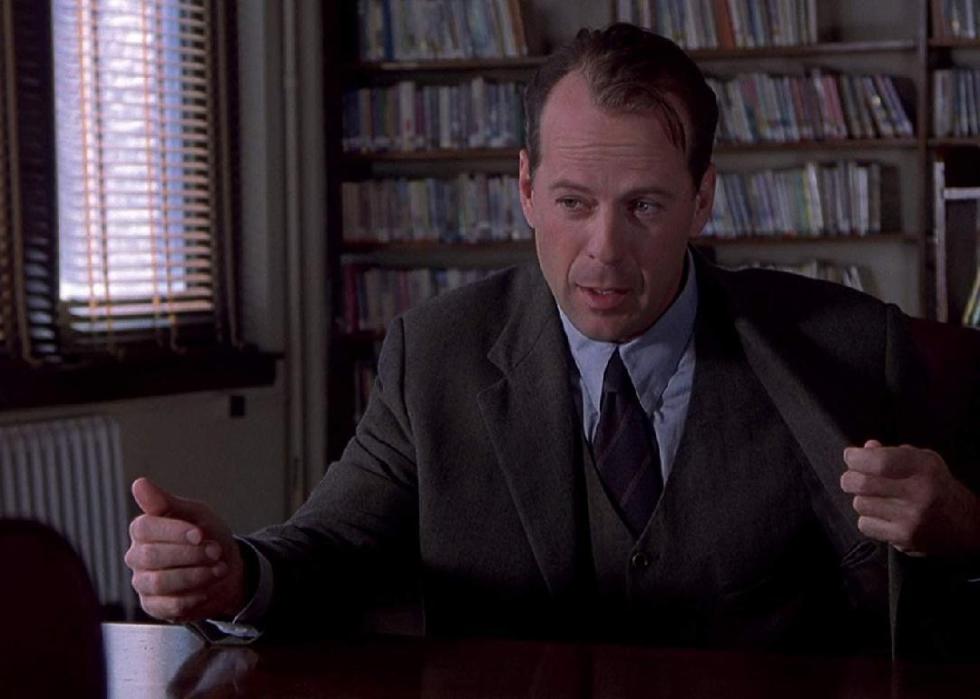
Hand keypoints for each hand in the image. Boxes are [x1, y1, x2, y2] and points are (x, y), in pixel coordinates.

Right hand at [125, 477, 246, 621]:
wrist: (226, 569)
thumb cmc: (207, 536)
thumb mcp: (195, 514)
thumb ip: (166, 502)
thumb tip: (139, 483)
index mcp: (144, 529)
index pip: (144, 528)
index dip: (173, 531)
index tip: (200, 534)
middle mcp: (137, 556)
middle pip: (150, 556)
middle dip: (190, 554)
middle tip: (215, 551)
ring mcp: (143, 583)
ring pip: (159, 582)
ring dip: (195, 575)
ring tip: (218, 569)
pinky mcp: (153, 606)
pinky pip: (168, 605)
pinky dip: (194, 596)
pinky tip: (207, 588)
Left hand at [841, 440, 979, 556]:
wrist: (966, 525)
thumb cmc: (938, 488)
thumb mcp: (923, 462)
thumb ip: (892, 453)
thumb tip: (865, 448)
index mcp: (924, 468)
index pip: (879, 461)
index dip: (856, 458)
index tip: (851, 456)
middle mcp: (919, 492)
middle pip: (861, 483)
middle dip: (850, 478)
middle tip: (853, 477)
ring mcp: (911, 518)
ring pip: (860, 504)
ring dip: (862, 499)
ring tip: (876, 498)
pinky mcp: (904, 538)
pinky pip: (865, 524)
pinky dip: (868, 519)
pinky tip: (882, 516)